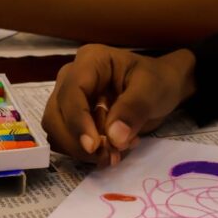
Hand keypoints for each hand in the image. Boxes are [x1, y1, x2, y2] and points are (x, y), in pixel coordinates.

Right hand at [42, 45, 196, 165]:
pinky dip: (85, 153)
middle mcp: (72, 77)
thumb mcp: (152, 90)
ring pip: (56, 131)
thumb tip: (114, 138)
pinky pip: (67, 141)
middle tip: (109, 155)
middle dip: (77, 141)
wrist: (162, 89)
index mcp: (90, 61)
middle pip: (55, 115)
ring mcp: (69, 99)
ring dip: (80, 151)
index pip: (71, 92)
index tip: (93, 147)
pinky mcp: (73, 119)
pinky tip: (111, 151)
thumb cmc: (158, 81)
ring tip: (114, 154)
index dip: (78, 121)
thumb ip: (133, 110)